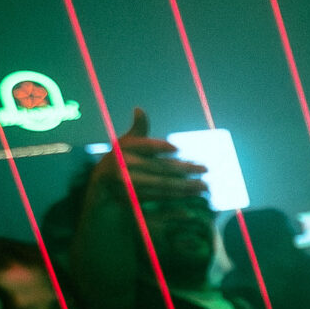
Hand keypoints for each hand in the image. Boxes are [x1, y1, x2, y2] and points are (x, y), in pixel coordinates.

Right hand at [87, 107, 207, 214]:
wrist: (103, 183)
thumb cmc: (121, 157)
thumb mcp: (126, 142)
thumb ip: (138, 128)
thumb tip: (139, 109)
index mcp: (125, 148)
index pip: (144, 146)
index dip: (159, 146)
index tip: (177, 148)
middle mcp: (125, 165)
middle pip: (160, 167)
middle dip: (185, 169)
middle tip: (206, 169)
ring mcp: (129, 184)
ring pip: (162, 184)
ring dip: (186, 185)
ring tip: (205, 185)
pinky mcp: (135, 199)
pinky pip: (159, 197)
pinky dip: (178, 196)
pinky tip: (192, 195)